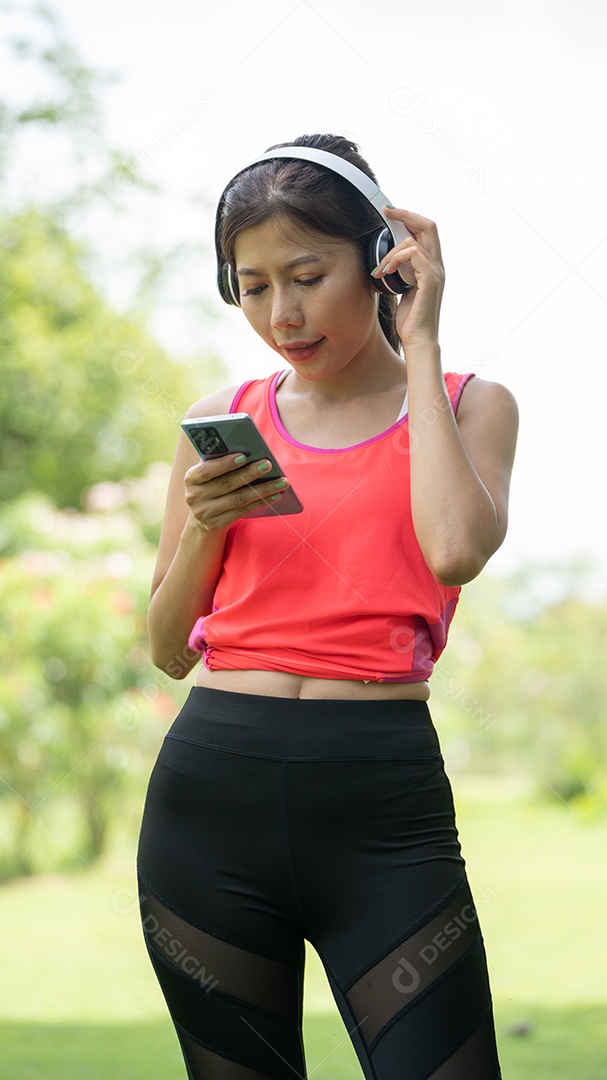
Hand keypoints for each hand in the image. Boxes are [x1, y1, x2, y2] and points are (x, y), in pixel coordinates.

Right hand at [184, 454, 289, 532]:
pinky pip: (243, 511)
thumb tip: (247, 449)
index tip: (244, 456)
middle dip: (250, 473)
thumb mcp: (209, 473)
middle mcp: (194, 497)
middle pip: (227, 484)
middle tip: (268, 464)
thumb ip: (219, 460)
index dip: (225, 464)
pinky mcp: (217, 524)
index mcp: (191, 478)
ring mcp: (205, 513)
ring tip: (281, 481)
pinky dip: (261, 502)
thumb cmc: (211, 484)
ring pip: (239, 499)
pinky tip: (275, 495)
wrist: (202, 517)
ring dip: (263, 489)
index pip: (207, 470)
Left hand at [372, 207, 444, 348]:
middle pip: (429, 226)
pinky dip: (395, 259)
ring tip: (379, 269)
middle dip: (406, 215)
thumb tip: (388, 262)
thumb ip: (401, 273)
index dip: (410, 218)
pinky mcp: (430, 279)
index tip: (391, 213)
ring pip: (413, 242)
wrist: (419, 340)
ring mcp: (436, 272)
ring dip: (390, 253)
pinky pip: (413, 254)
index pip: (427, 232)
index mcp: (432, 267)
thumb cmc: (410, 320)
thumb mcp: (403, 290)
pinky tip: (385, 273)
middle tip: (387, 211)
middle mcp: (438, 266)